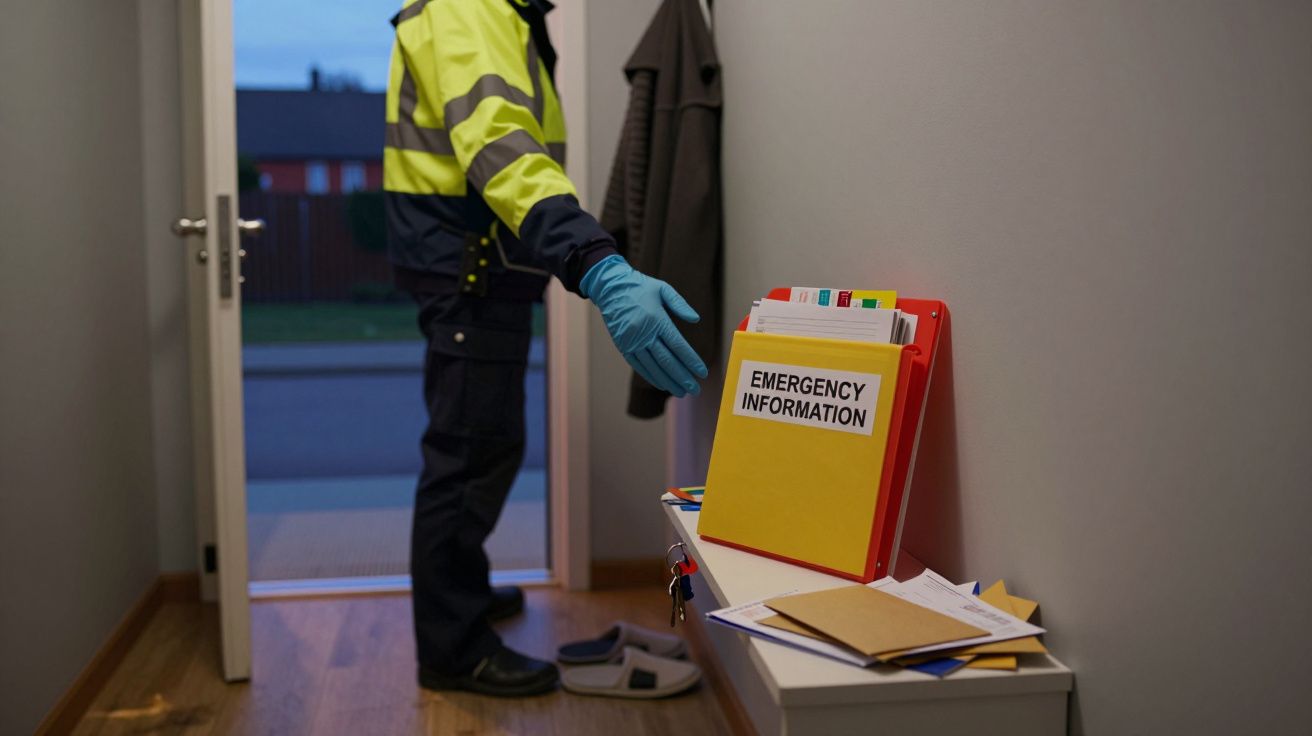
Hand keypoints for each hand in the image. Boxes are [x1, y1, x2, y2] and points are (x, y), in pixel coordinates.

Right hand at [580, 255, 707, 396]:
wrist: (610, 288)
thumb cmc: (639, 287)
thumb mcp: (662, 289)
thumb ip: (680, 304)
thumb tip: (696, 319)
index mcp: (657, 320)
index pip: (678, 345)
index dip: (691, 361)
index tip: (702, 372)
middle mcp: (645, 334)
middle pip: (667, 361)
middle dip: (682, 377)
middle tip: (695, 389)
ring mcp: (632, 342)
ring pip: (653, 367)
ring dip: (668, 381)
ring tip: (681, 391)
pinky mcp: (623, 347)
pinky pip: (639, 366)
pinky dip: (651, 377)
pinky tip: (662, 384)